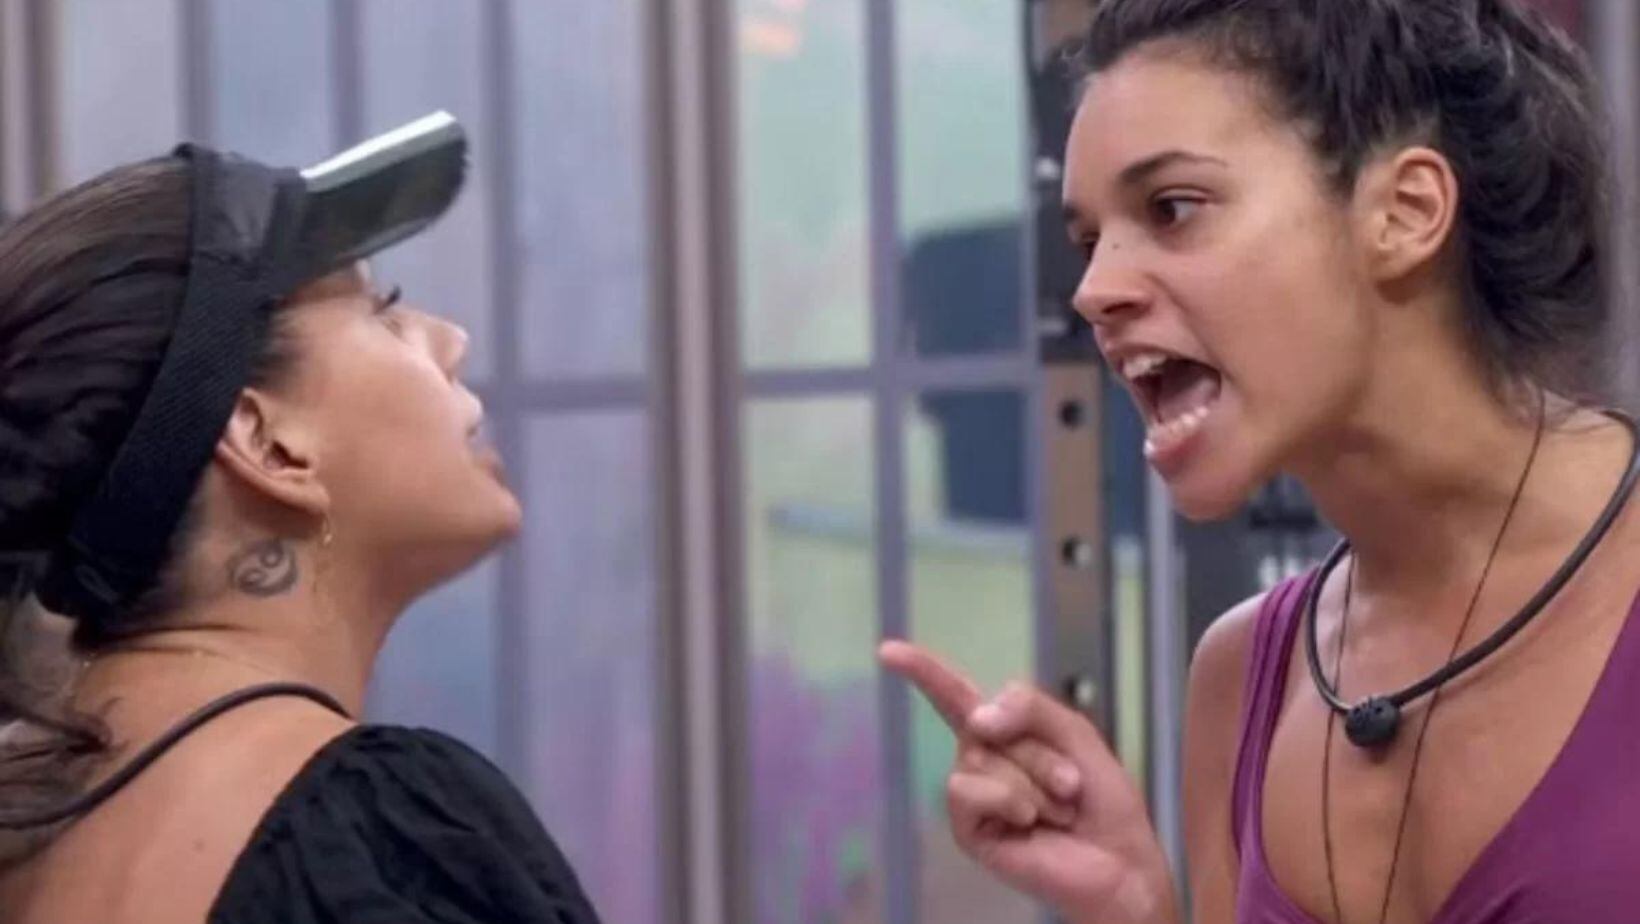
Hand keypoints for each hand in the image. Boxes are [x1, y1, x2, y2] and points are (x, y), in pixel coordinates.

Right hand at [879, 640, 1176, 923]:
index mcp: (1003, 731)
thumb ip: (1028, 707)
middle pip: (986, 723)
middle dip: (1041, 751)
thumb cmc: (1102, 800)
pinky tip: (1029, 824)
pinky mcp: (967, 828)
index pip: (955, 694)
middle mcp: (979, 757)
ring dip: (1034, 781)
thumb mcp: (1075, 732)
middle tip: (1071, 785)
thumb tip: (975, 719)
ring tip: (1058, 810)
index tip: (887, 651)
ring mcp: (971, 794)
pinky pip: (969, 790)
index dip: (922, 670)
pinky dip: (1008, 800)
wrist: (1119, 862)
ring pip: (981, 757)